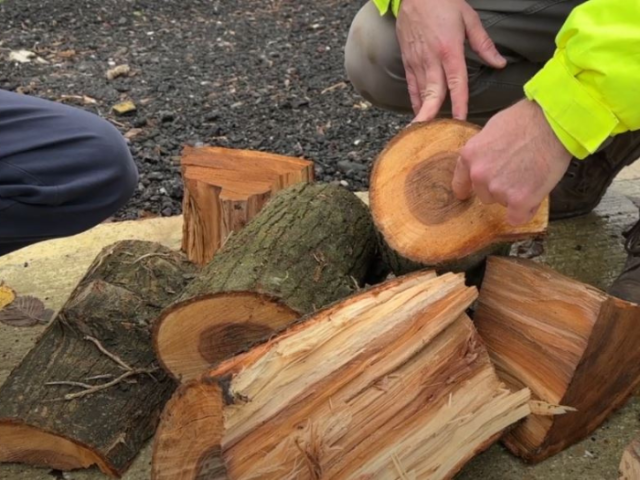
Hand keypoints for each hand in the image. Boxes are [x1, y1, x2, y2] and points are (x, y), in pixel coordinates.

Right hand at [396, 0, 505, 121]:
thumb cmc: (443, 1)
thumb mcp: (469, 18)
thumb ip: (484, 44)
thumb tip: (499, 63)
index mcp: (449, 49)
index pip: (456, 83)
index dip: (459, 104)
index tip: (460, 121)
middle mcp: (431, 59)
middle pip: (433, 93)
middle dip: (433, 116)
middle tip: (434, 136)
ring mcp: (417, 60)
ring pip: (421, 92)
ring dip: (424, 112)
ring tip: (425, 131)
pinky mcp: (407, 59)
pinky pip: (411, 84)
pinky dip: (415, 100)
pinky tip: (419, 113)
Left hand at [451, 99, 571, 224]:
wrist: (553, 122)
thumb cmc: (528, 120)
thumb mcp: (492, 130)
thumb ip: (484, 152)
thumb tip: (487, 161)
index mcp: (470, 156)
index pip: (461, 183)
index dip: (467, 189)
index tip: (468, 194)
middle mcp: (479, 174)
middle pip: (485, 194)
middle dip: (500, 187)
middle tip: (519, 171)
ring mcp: (498, 188)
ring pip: (502, 203)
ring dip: (515, 196)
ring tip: (531, 175)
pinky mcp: (518, 200)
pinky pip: (517, 218)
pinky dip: (525, 211)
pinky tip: (534, 197)